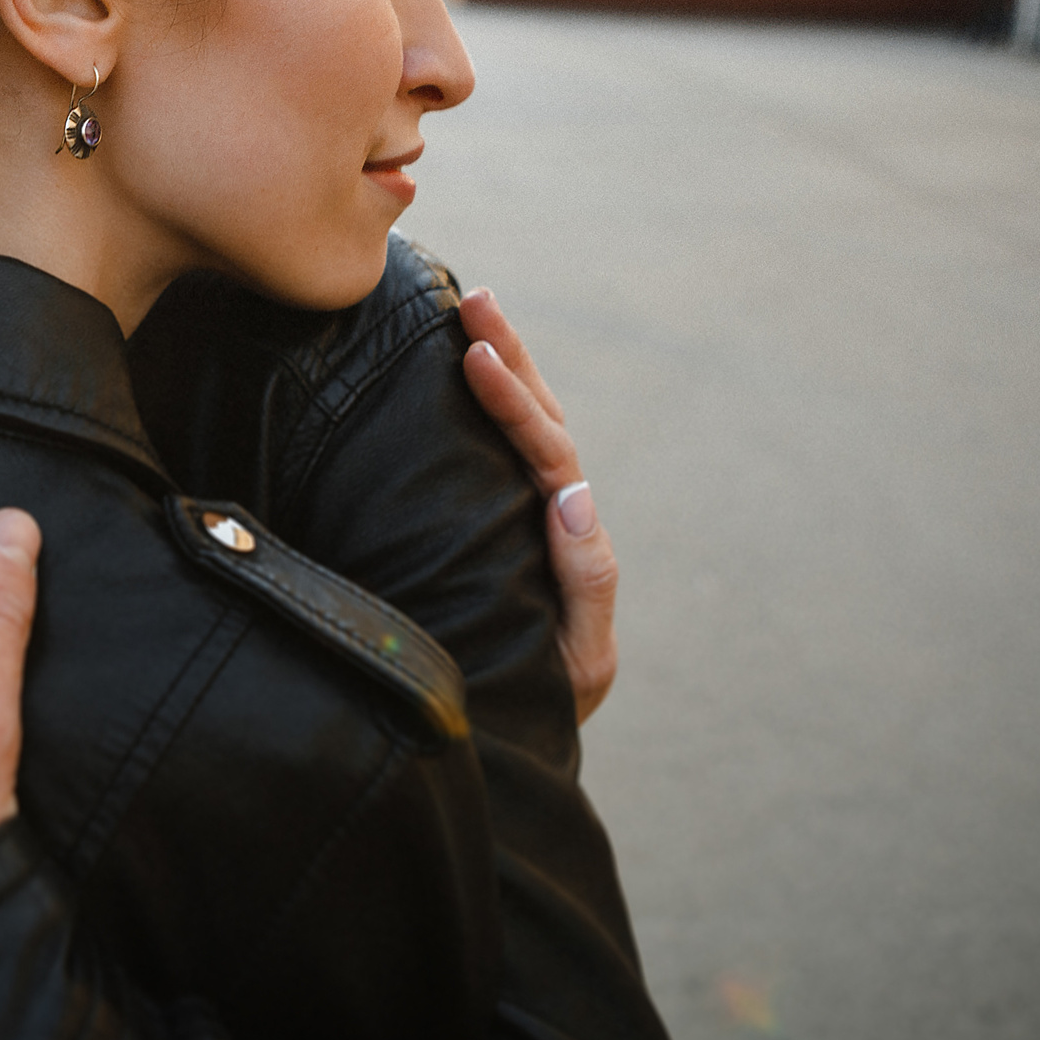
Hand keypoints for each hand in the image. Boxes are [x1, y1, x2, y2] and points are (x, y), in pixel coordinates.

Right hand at [458, 288, 618, 723]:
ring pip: (523, 424)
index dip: (514, 405)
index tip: (475, 357)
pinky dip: (483, 403)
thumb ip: (587, 580)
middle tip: (474, 299)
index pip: (547, 453)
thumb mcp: (579, 656)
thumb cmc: (545, 702)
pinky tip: (453, 365)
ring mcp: (524, 514)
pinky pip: (492, 453)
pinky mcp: (492, 522)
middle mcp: (554, 514)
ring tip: (471, 307)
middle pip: (540, 418)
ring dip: (502, 362)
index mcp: (571, 538)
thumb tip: (572, 494)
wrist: (518, 740)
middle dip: (511, 354)